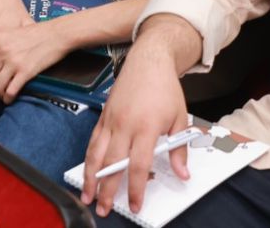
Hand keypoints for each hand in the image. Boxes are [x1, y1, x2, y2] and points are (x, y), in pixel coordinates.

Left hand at [0, 19, 75, 103]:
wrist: (57, 34)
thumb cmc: (38, 33)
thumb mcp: (13, 32)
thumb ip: (0, 45)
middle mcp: (1, 50)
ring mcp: (13, 61)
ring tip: (4, 95)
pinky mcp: (25, 71)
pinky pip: (10, 91)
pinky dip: (9, 98)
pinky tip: (11, 98)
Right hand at [80, 40, 190, 217]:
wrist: (149, 60)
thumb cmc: (164, 87)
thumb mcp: (180, 117)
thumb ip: (179, 149)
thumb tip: (182, 173)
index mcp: (147, 126)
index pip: (139, 165)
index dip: (137, 188)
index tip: (136, 204)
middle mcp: (125, 124)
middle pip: (112, 164)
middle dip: (107, 190)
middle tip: (103, 209)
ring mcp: (111, 120)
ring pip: (96, 154)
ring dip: (90, 177)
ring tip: (87, 196)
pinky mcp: (103, 116)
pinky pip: (92, 141)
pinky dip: (88, 159)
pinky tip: (87, 171)